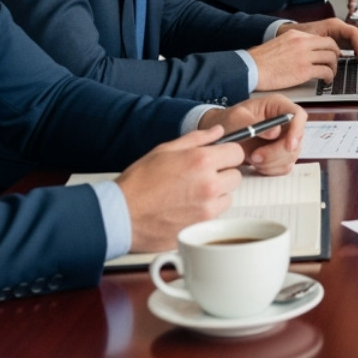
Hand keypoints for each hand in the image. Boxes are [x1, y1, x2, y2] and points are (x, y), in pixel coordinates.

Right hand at [117, 126, 245, 251]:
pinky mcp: (202, 226)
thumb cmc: (139, 183)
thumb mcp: (165, 150)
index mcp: (201, 161)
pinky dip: (207, 211)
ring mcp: (207, 207)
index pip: (237, 153)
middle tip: (201, 176)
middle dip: (222, 174)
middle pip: (236, 176)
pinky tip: (187, 207)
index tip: (220, 157)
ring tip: (191, 193)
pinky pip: (216, 215)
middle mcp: (208, 184)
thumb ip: (197, 139)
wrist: (121, 215)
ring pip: (228, 197)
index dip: (228, 154)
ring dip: (217, 194)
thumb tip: (217, 131)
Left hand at [199, 96, 305, 174]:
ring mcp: (284, 140)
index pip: (298, 115)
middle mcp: (285, 123)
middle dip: (277, 152)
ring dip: (272, 162)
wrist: (219, 136)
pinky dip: (271, 169)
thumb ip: (253, 123)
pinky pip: (284, 167)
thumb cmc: (227, 122)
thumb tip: (275, 133)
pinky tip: (256, 165)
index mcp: (278, 107)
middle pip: (296, 140)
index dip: (297, 130)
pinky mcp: (280, 156)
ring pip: (291, 156)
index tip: (289, 145)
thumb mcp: (235, 118)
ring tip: (251, 159)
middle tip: (255, 157)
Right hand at [249, 28, 338, 89]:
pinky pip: (325, 71)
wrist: (250, 68)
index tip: (330, 54)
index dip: (329, 47)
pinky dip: (329, 77)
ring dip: (333, 68)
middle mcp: (302, 42)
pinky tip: (325, 81)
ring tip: (330, 74)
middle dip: (335, 55)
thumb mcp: (279, 44)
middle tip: (334, 63)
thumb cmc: (260, 60)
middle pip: (330, 45)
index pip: (321, 38)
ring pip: (331, 58)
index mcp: (295, 35)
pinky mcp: (304, 70)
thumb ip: (293, 45)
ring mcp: (304, 56)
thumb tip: (303, 52)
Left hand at [292, 17, 357, 60]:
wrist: (288, 33)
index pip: (354, 33)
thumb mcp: (310, 39)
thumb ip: (323, 46)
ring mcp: (340, 34)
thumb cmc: (298, 34)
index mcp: (334, 25)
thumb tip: (336, 56)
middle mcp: (339, 28)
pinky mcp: (338, 40)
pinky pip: (353, 43)